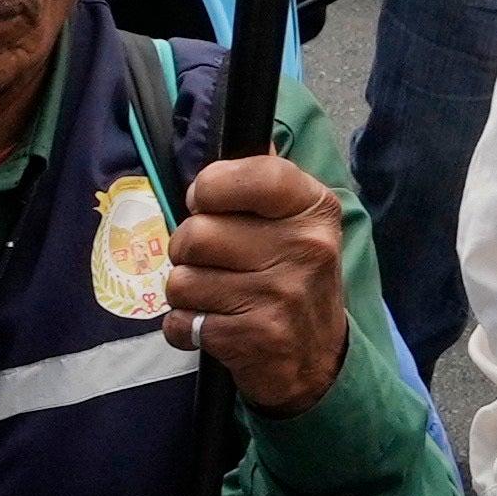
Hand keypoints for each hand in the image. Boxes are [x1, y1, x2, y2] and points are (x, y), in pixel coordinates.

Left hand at [164, 149, 353, 411]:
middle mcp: (305, 249)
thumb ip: (266, 182)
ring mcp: (281, 296)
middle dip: (188, 251)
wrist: (316, 364)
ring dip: (187, 293)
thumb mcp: (298, 225)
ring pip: (181, 280)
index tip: (205, 202)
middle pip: (197, 233)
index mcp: (315, 210)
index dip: (212, 186)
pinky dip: (185, 327)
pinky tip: (214, 326)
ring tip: (218, 298)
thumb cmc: (293, 282)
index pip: (254, 174)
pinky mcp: (255, 337)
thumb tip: (249, 131)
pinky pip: (180, 321)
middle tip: (212, 263)